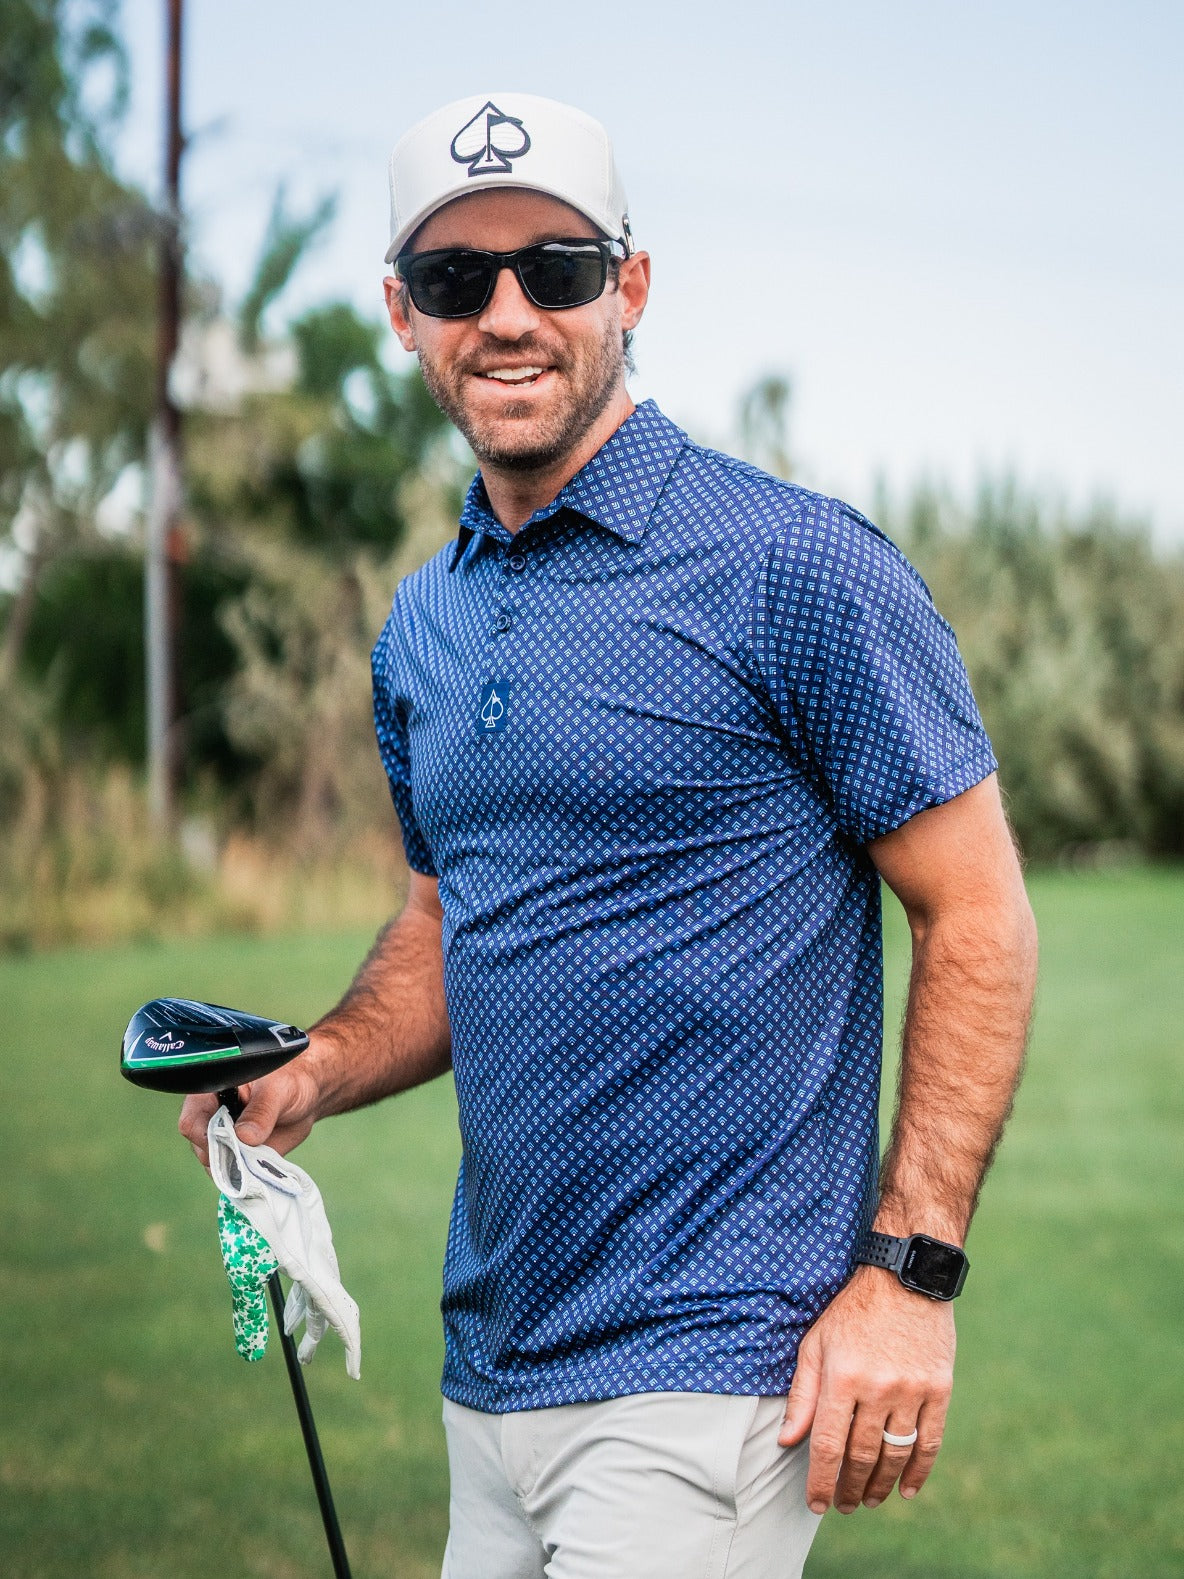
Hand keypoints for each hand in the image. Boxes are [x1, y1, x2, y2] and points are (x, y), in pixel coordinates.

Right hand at [177, 1045, 321, 1167]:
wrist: (308, 1098)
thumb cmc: (290, 1082)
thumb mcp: (278, 1090)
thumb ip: (262, 1111)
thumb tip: (244, 1137)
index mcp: (211, 1094)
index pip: (192, 1121)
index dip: (206, 1136)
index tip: (231, 1142)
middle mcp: (211, 1120)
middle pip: (201, 1149)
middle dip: (225, 1157)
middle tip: (251, 1155)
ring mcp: (224, 1142)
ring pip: (217, 1166)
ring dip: (238, 1169)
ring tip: (262, 1159)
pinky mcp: (239, 1158)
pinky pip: (235, 1176)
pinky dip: (248, 1178)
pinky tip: (263, 1169)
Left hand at [779, 1266, 955, 1513]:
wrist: (904, 1279)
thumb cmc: (852, 1311)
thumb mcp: (816, 1344)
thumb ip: (802, 1395)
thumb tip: (788, 1441)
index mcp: (842, 1377)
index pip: (828, 1445)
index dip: (821, 1481)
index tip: (816, 1503)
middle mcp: (877, 1388)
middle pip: (861, 1456)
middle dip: (849, 1488)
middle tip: (843, 1505)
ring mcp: (912, 1390)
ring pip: (895, 1454)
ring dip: (880, 1485)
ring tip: (868, 1500)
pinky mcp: (940, 1389)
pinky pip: (930, 1441)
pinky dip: (919, 1471)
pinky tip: (907, 1489)